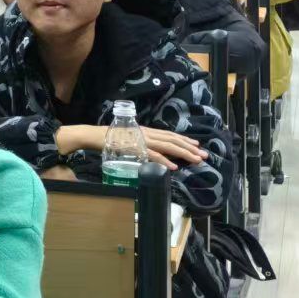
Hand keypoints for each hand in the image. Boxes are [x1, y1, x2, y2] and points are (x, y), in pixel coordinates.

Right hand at [54, 123, 206, 170]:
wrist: (94, 135)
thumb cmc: (110, 137)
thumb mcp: (130, 137)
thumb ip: (142, 142)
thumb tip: (153, 151)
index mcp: (146, 131)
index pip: (170, 134)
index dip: (184, 140)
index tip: (197, 145)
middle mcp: (147, 133)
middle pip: (173, 140)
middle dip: (190, 148)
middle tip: (204, 155)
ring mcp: (142, 140)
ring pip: (168, 146)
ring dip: (183, 153)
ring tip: (196, 160)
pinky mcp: (135, 148)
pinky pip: (153, 155)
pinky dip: (164, 160)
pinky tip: (174, 167)